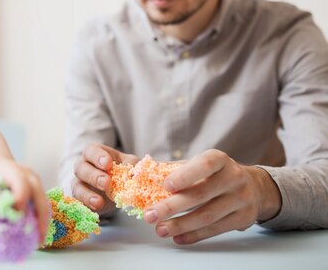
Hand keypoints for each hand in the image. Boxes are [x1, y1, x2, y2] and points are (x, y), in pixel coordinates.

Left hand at [0, 159, 49, 242]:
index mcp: (11, 170)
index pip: (21, 184)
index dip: (21, 199)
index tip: (17, 215)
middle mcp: (27, 173)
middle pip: (39, 194)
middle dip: (40, 216)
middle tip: (37, 236)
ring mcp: (36, 180)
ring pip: (44, 201)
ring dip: (44, 221)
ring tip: (40, 240)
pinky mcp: (40, 188)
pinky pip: (44, 204)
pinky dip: (43, 219)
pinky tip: (39, 233)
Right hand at [71, 143, 138, 214]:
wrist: (119, 190)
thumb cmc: (122, 171)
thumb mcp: (131, 165)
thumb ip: (133, 166)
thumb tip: (136, 173)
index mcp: (95, 153)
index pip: (91, 150)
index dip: (97, 156)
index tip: (108, 164)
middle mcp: (83, 166)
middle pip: (80, 168)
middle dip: (93, 176)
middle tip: (106, 183)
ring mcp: (80, 183)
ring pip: (77, 186)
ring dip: (87, 194)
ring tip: (99, 202)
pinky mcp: (80, 199)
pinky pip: (79, 202)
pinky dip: (86, 206)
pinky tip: (95, 209)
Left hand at [143, 149, 281, 243]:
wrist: (254, 187)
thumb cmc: (216, 174)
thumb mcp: (200, 164)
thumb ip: (174, 169)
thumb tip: (142, 174)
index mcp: (220, 160)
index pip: (204, 165)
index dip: (185, 175)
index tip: (165, 186)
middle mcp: (233, 178)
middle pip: (200, 195)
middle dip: (171, 207)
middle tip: (150, 215)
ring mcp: (240, 199)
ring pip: (207, 216)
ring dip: (180, 225)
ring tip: (160, 229)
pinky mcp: (243, 219)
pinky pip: (215, 229)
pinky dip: (194, 235)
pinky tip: (177, 237)